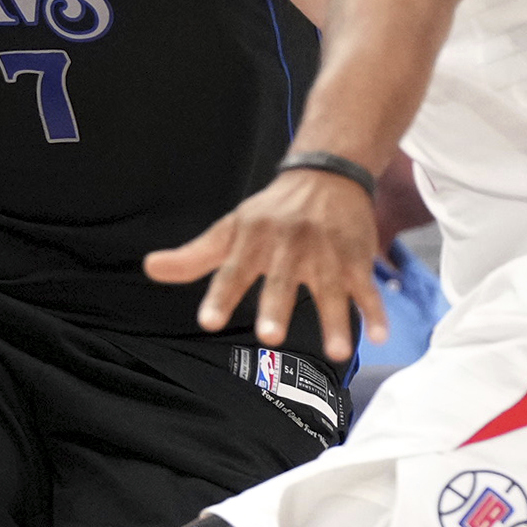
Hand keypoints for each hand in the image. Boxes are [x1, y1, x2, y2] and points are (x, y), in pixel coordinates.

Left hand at [145, 168, 383, 362]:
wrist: (326, 175)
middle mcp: (288, 246)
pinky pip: (366, 286)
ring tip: (337, 351)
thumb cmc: (271, 212)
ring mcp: (325, 253)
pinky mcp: (355, 258)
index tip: (207, 322)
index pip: (232, 271)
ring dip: (336, 319)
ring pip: (331, 288)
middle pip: (282, 280)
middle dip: (277, 306)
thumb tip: (148, 268)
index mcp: (253, 240)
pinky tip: (378, 336)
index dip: (219, 296)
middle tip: (269, 336)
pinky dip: (375, 310)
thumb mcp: (230, 229)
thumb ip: (193, 257)